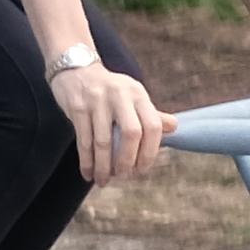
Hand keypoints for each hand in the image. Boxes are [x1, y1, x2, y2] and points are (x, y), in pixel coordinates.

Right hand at [49, 56, 168, 187]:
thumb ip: (151, 113)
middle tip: (124, 177)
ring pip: (103, 141)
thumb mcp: (132, 95)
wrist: (75, 69)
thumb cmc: (108, 88)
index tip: (143, 169)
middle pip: (131, 134)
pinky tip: (88, 173)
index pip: (152, 125)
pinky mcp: (78, 108)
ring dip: (104, 166)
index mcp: (138, 94)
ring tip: (103, 181)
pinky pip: (83, 140)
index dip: (150, 151)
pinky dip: (86, 161)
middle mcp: (120, 96)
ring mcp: (97, 101)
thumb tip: (174, 128)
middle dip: (127, 161)